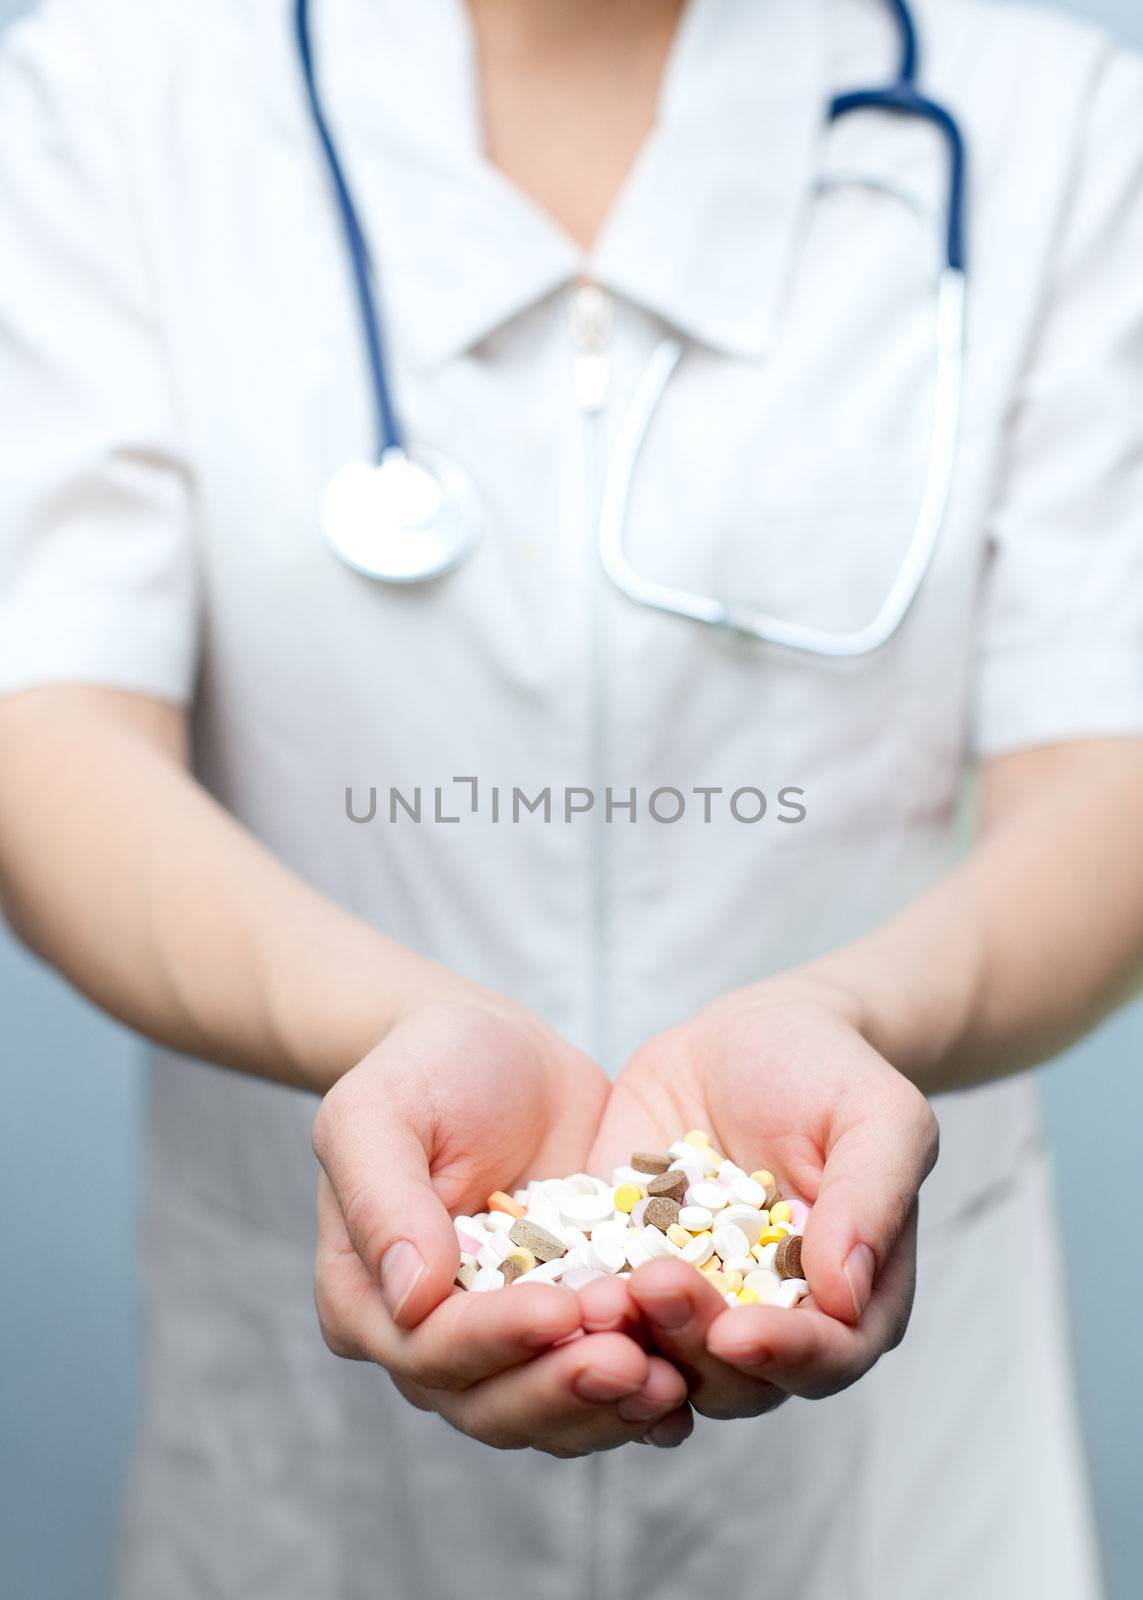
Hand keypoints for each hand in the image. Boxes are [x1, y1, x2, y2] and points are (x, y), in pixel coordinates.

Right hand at [312, 995, 691, 1454]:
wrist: (494, 1046)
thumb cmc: (423, 1068)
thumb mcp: (378, 1110)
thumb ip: (382, 1198)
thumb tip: (408, 1297)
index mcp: (368, 1299)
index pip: (431, 1348)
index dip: (497, 1339)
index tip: (562, 1311)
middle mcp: (432, 1340)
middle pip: (493, 1403)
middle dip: (564, 1389)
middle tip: (632, 1363)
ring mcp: (508, 1340)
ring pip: (554, 1412)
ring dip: (611, 1405)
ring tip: (671, 1381)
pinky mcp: (574, 1323)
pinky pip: (604, 1382)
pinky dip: (644, 1394)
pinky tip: (690, 1384)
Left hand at [581, 984, 938, 1419]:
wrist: (752, 1033)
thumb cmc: (832, 1073)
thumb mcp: (877, 1117)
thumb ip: (871, 1198)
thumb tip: (847, 1294)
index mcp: (849, 1302)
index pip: (824, 1356)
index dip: (784, 1355)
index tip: (738, 1334)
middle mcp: (767, 1318)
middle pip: (732, 1371)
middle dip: (691, 1341)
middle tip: (655, 1289)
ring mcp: (691, 1297)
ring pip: (657, 1350)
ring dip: (627, 1335)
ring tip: (597, 1294)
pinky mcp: (624, 1262)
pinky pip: (597, 1295)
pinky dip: (573, 1299)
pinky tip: (544, 1282)